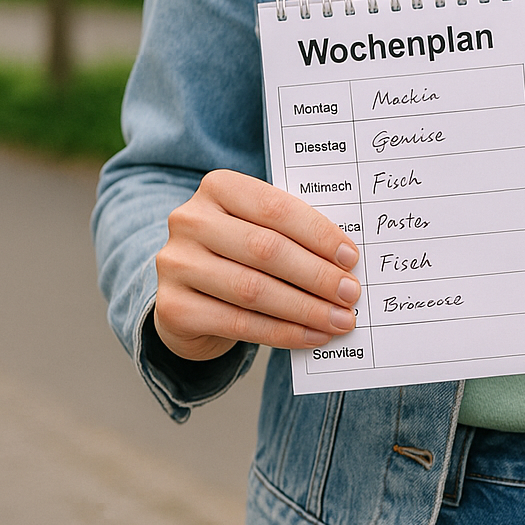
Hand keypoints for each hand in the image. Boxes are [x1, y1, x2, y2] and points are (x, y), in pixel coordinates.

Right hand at [152, 169, 360, 360]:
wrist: (190, 296)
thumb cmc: (240, 256)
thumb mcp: (261, 231)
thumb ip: (294, 236)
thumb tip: (347, 263)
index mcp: (218, 188)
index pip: (276, 208)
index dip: (318, 235)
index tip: (351, 259)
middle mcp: (190, 221)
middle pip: (266, 249)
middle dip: (316, 275)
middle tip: (350, 294)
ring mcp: (176, 264)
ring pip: (253, 290)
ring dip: (305, 308)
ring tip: (339, 320)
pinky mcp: (174, 307)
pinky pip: (238, 323)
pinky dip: (283, 333)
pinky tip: (312, 336)